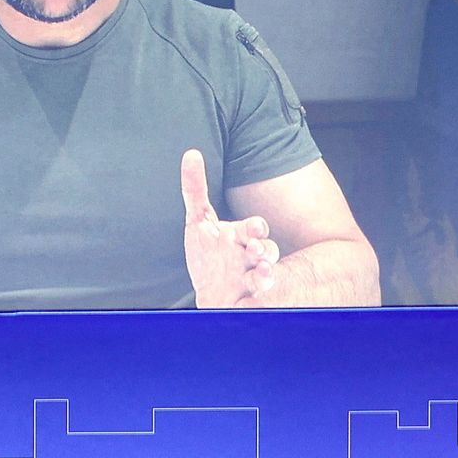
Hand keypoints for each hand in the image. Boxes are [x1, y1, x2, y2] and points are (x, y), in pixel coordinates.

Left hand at [181, 150, 281, 307]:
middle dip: (264, 250)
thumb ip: (195, 189)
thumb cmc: (209, 252)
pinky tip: (248, 303)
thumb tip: (191, 154)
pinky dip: (255, 302)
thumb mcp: (199, 220)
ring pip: (265, 275)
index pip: (254, 228)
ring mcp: (252, 278)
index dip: (254, 228)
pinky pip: (255, 301)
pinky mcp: (248, 300)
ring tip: (262, 277)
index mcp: (243, 236)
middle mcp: (252, 256)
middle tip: (257, 252)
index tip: (253, 230)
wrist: (213, 289)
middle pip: (266, 250)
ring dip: (265, 275)